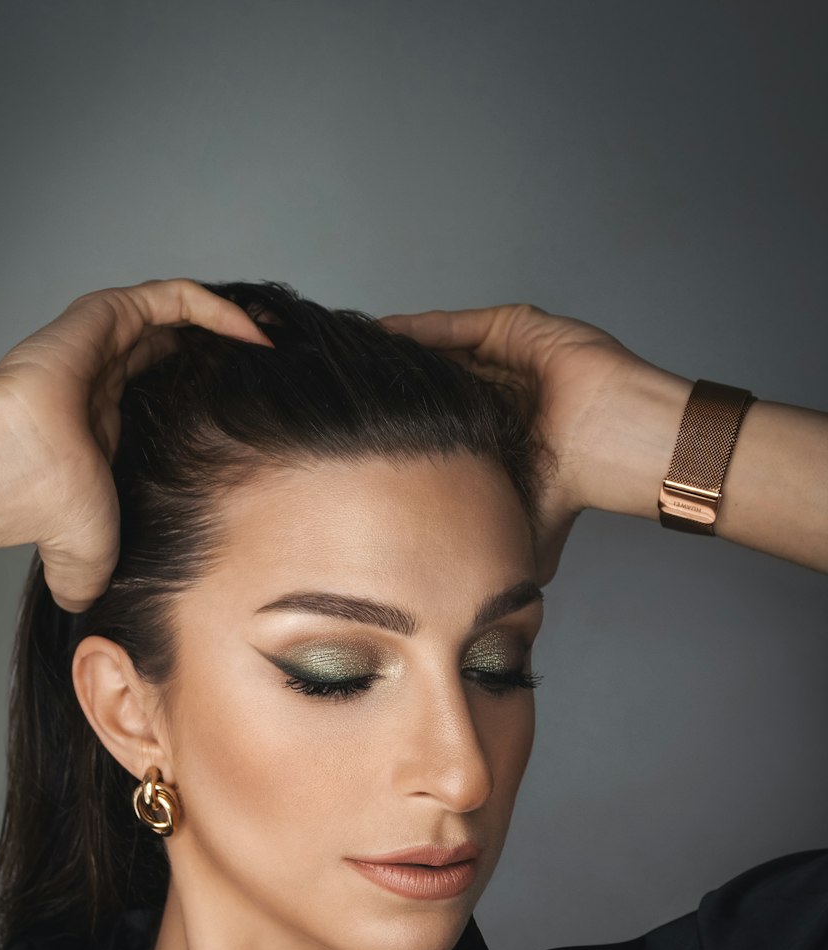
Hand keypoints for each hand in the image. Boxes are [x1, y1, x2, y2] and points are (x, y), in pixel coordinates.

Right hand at [0, 278, 273, 610]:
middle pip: (175, 352)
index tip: (257, 418)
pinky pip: (167, 299)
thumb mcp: (92, 558)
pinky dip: (214, 308)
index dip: (209, 399)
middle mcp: (101, 382)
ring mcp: (100, 347)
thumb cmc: (45, 511)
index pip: (162, 398)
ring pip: (175, 319)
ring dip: (229, 326)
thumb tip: (90, 621)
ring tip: (274, 344)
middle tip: (276, 373)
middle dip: (227, 358)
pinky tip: (252, 333)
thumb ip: (93, 578)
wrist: (14, 476)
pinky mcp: (100, 318)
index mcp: (101, 427)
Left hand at [378, 303, 689, 583]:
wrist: (617, 450)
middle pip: (434, 380)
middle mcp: (499, 391)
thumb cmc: (577, 487)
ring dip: (399, 354)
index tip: (357, 435)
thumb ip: (493, 544)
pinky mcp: (514, 331)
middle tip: (342, 390)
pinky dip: (417, 330)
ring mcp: (506, 359)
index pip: (438, 421)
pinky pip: (456, 327)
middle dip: (393, 385)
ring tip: (352, 359)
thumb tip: (470, 612)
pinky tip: (381, 334)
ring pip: (440, 350)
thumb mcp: (520, 528)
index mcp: (498, 430)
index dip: (401, 425)